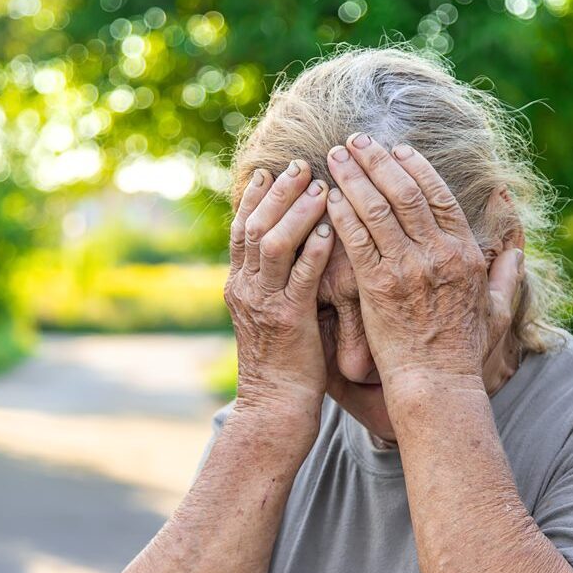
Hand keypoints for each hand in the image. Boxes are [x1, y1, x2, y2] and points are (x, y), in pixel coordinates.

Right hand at [225, 160, 334, 433]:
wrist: (273, 408)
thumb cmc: (281, 363)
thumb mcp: (270, 314)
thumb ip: (275, 282)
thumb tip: (292, 248)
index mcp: (239, 285)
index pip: (241, 229)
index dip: (255, 197)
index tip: (271, 169)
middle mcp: (245, 288)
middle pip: (254, 226)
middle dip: (278, 192)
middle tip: (301, 163)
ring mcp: (263, 304)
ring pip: (273, 244)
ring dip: (297, 211)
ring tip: (320, 186)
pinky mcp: (288, 321)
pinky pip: (300, 277)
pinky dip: (315, 250)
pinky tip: (333, 229)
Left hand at [325, 134, 523, 396]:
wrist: (436, 384)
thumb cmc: (464, 351)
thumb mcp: (497, 310)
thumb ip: (508, 274)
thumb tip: (517, 246)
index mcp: (466, 253)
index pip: (438, 196)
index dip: (415, 167)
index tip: (396, 149)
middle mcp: (437, 254)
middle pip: (404, 192)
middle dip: (377, 161)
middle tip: (356, 140)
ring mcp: (407, 268)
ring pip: (377, 209)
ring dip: (354, 177)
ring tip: (336, 156)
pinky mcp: (377, 287)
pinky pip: (357, 241)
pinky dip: (342, 214)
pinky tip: (329, 196)